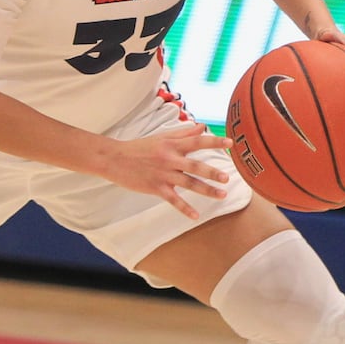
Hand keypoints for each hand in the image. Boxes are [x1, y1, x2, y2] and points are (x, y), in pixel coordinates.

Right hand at [98, 122, 233, 219]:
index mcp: (171, 145)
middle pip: (195, 166)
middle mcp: (169, 160)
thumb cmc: (138, 147)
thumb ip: (183, 133)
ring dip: (206, 190)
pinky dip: (184, 208)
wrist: (113, 159)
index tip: (230, 143)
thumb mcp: (161, 137)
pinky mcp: (155, 187)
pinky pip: (173, 200)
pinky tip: (195, 216)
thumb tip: (202, 127)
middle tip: (227, 177)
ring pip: (188, 183)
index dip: (213, 142)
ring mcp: (163, 175)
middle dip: (212, 172)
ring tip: (222, 194)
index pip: (196, 142)